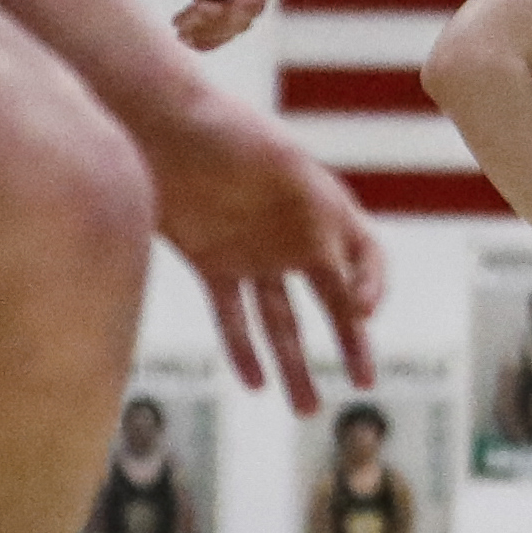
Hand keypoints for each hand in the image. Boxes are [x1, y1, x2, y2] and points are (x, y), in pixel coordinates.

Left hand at [140, 85, 381, 411]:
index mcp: (322, 209)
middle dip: (349, 343)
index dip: (372, 289)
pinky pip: (232, 315)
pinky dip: (241, 348)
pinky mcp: (211, 261)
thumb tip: (352, 298)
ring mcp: (252, 251)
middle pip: (329, 299)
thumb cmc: (229, 135)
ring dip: (293, 364)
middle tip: (363, 382)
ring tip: (305, 409)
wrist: (159, 123)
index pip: (366, 259)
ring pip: (281, 319)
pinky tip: (251, 383)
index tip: (360, 315)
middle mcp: (292, 235)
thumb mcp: (290, 177)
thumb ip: (322, 233)